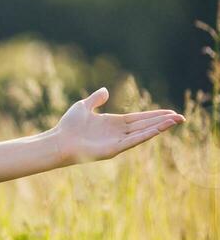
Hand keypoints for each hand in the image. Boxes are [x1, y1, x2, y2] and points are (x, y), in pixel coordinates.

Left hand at [52, 87, 184, 164]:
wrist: (58, 141)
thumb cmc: (68, 126)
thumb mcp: (83, 107)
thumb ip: (96, 99)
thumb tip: (106, 90)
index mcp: (113, 123)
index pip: (139, 118)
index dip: (154, 115)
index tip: (170, 112)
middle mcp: (118, 132)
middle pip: (146, 125)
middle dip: (163, 121)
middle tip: (181, 117)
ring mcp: (117, 141)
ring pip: (143, 132)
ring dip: (159, 127)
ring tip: (176, 121)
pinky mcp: (114, 149)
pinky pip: (134, 141)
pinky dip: (147, 135)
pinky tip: (159, 129)